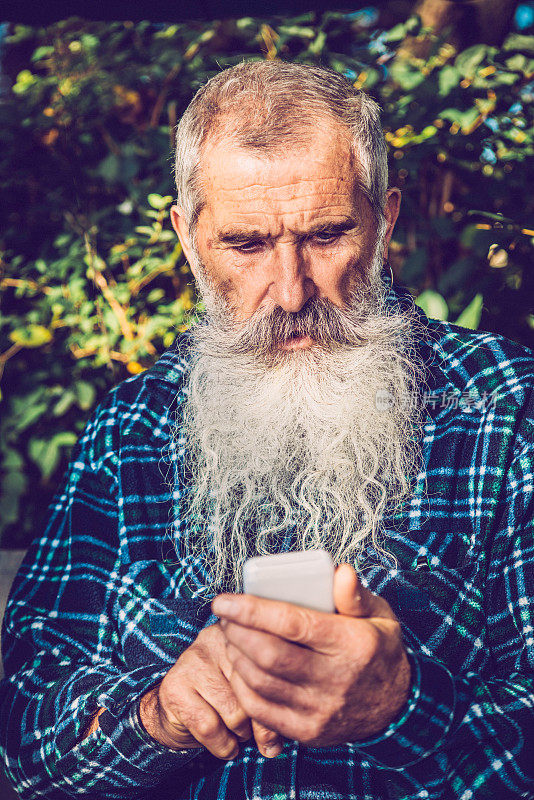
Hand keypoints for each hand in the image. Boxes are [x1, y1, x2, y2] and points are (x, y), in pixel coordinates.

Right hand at [139, 622, 282, 758]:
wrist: (175, 708)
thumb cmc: (223, 699)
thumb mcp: (252, 697)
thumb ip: (269, 709)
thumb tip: (274, 746)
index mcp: (242, 634)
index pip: (269, 669)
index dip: (277, 702)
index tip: (278, 719)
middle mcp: (216, 638)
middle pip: (254, 691)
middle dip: (258, 722)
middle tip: (252, 729)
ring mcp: (192, 659)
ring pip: (234, 713)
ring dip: (239, 735)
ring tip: (237, 733)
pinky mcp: (175, 685)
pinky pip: (208, 726)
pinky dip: (221, 745)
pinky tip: (224, 743)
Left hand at [212, 564, 410, 746]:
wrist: (396, 708)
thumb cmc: (378, 650)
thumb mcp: (379, 616)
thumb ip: (354, 594)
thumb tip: (339, 571)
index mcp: (351, 644)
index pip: (292, 624)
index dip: (251, 610)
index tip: (223, 600)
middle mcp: (335, 680)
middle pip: (269, 655)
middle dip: (237, 632)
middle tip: (225, 616)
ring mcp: (320, 710)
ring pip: (261, 683)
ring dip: (236, 657)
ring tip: (230, 637)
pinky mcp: (308, 732)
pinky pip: (261, 711)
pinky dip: (242, 687)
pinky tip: (239, 667)